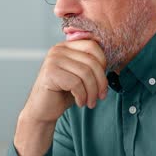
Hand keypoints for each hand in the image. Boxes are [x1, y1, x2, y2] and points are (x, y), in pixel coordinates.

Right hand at [14, 40, 107, 155]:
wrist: (42, 110)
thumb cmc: (63, 93)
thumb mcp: (79, 76)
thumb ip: (90, 66)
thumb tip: (112, 66)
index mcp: (66, 46)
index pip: (92, 46)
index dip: (103, 64)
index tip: (103, 82)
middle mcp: (58, 49)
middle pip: (91, 61)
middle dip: (100, 82)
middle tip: (101, 96)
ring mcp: (52, 60)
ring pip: (85, 73)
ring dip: (92, 92)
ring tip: (90, 102)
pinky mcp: (50, 73)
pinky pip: (76, 83)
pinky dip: (82, 96)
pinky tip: (80, 102)